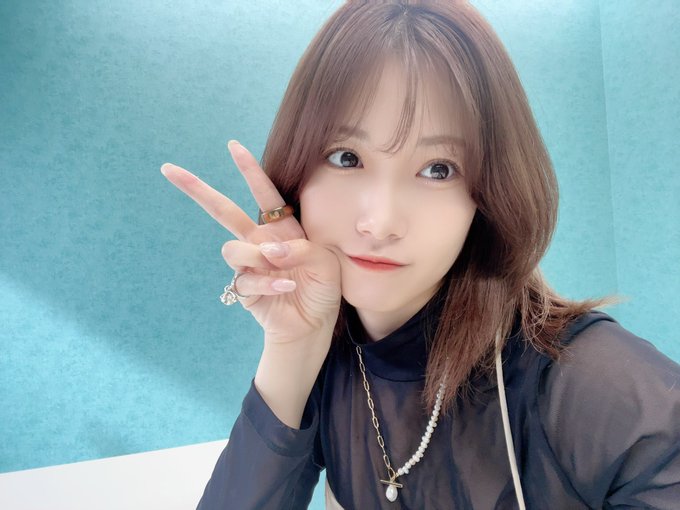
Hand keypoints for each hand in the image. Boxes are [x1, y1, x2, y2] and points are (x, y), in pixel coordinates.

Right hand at [160, 140, 341, 347]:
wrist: (315, 324)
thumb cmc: (323, 288)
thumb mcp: (325, 261)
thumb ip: (300, 249)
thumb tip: (269, 250)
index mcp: (282, 228)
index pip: (264, 194)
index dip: (250, 170)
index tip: (233, 146)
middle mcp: (261, 241)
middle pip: (223, 211)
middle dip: (197, 189)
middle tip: (170, 170)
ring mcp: (250, 264)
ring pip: (232, 249)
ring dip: (256, 257)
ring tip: (282, 270)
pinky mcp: (243, 289)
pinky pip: (244, 280)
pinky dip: (266, 284)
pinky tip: (285, 288)